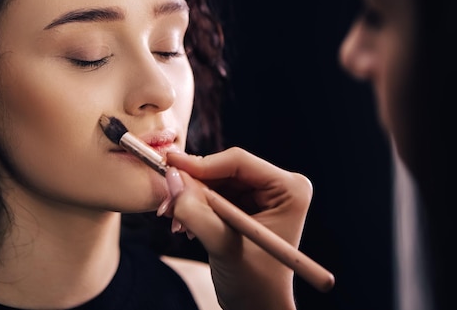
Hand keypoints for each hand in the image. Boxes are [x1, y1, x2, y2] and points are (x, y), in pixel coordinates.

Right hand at [162, 148, 312, 309]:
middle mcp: (279, 186)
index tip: (169, 165)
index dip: (202, 164)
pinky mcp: (247, 204)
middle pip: (224, 169)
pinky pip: (214, 193)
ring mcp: (263, 194)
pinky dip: (195, 206)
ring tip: (175, 221)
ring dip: (190, 198)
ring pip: (214, 180)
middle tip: (166, 202)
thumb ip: (197, 212)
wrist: (257, 308)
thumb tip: (172, 178)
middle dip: (193, 186)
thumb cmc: (254, 285)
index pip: (238, 162)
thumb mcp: (224, 247)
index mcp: (289, 189)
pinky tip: (185, 225)